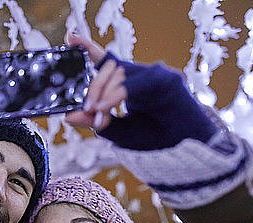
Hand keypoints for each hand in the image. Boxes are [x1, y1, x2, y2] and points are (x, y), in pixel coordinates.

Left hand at [61, 34, 215, 150]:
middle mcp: (142, 75)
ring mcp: (156, 75)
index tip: (70, 38)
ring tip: (95, 111)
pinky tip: (104, 107)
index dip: (90, 48)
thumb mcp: (118, 131)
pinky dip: (116, 95)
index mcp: (130, 84)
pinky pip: (135, 84)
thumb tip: (68, 115)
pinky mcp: (168, 81)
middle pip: (110, 67)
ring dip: (103, 93)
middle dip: (93, 86)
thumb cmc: (154, 140)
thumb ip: (95, 121)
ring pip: (120, 73)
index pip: (108, 61)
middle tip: (85, 107)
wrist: (184, 154)